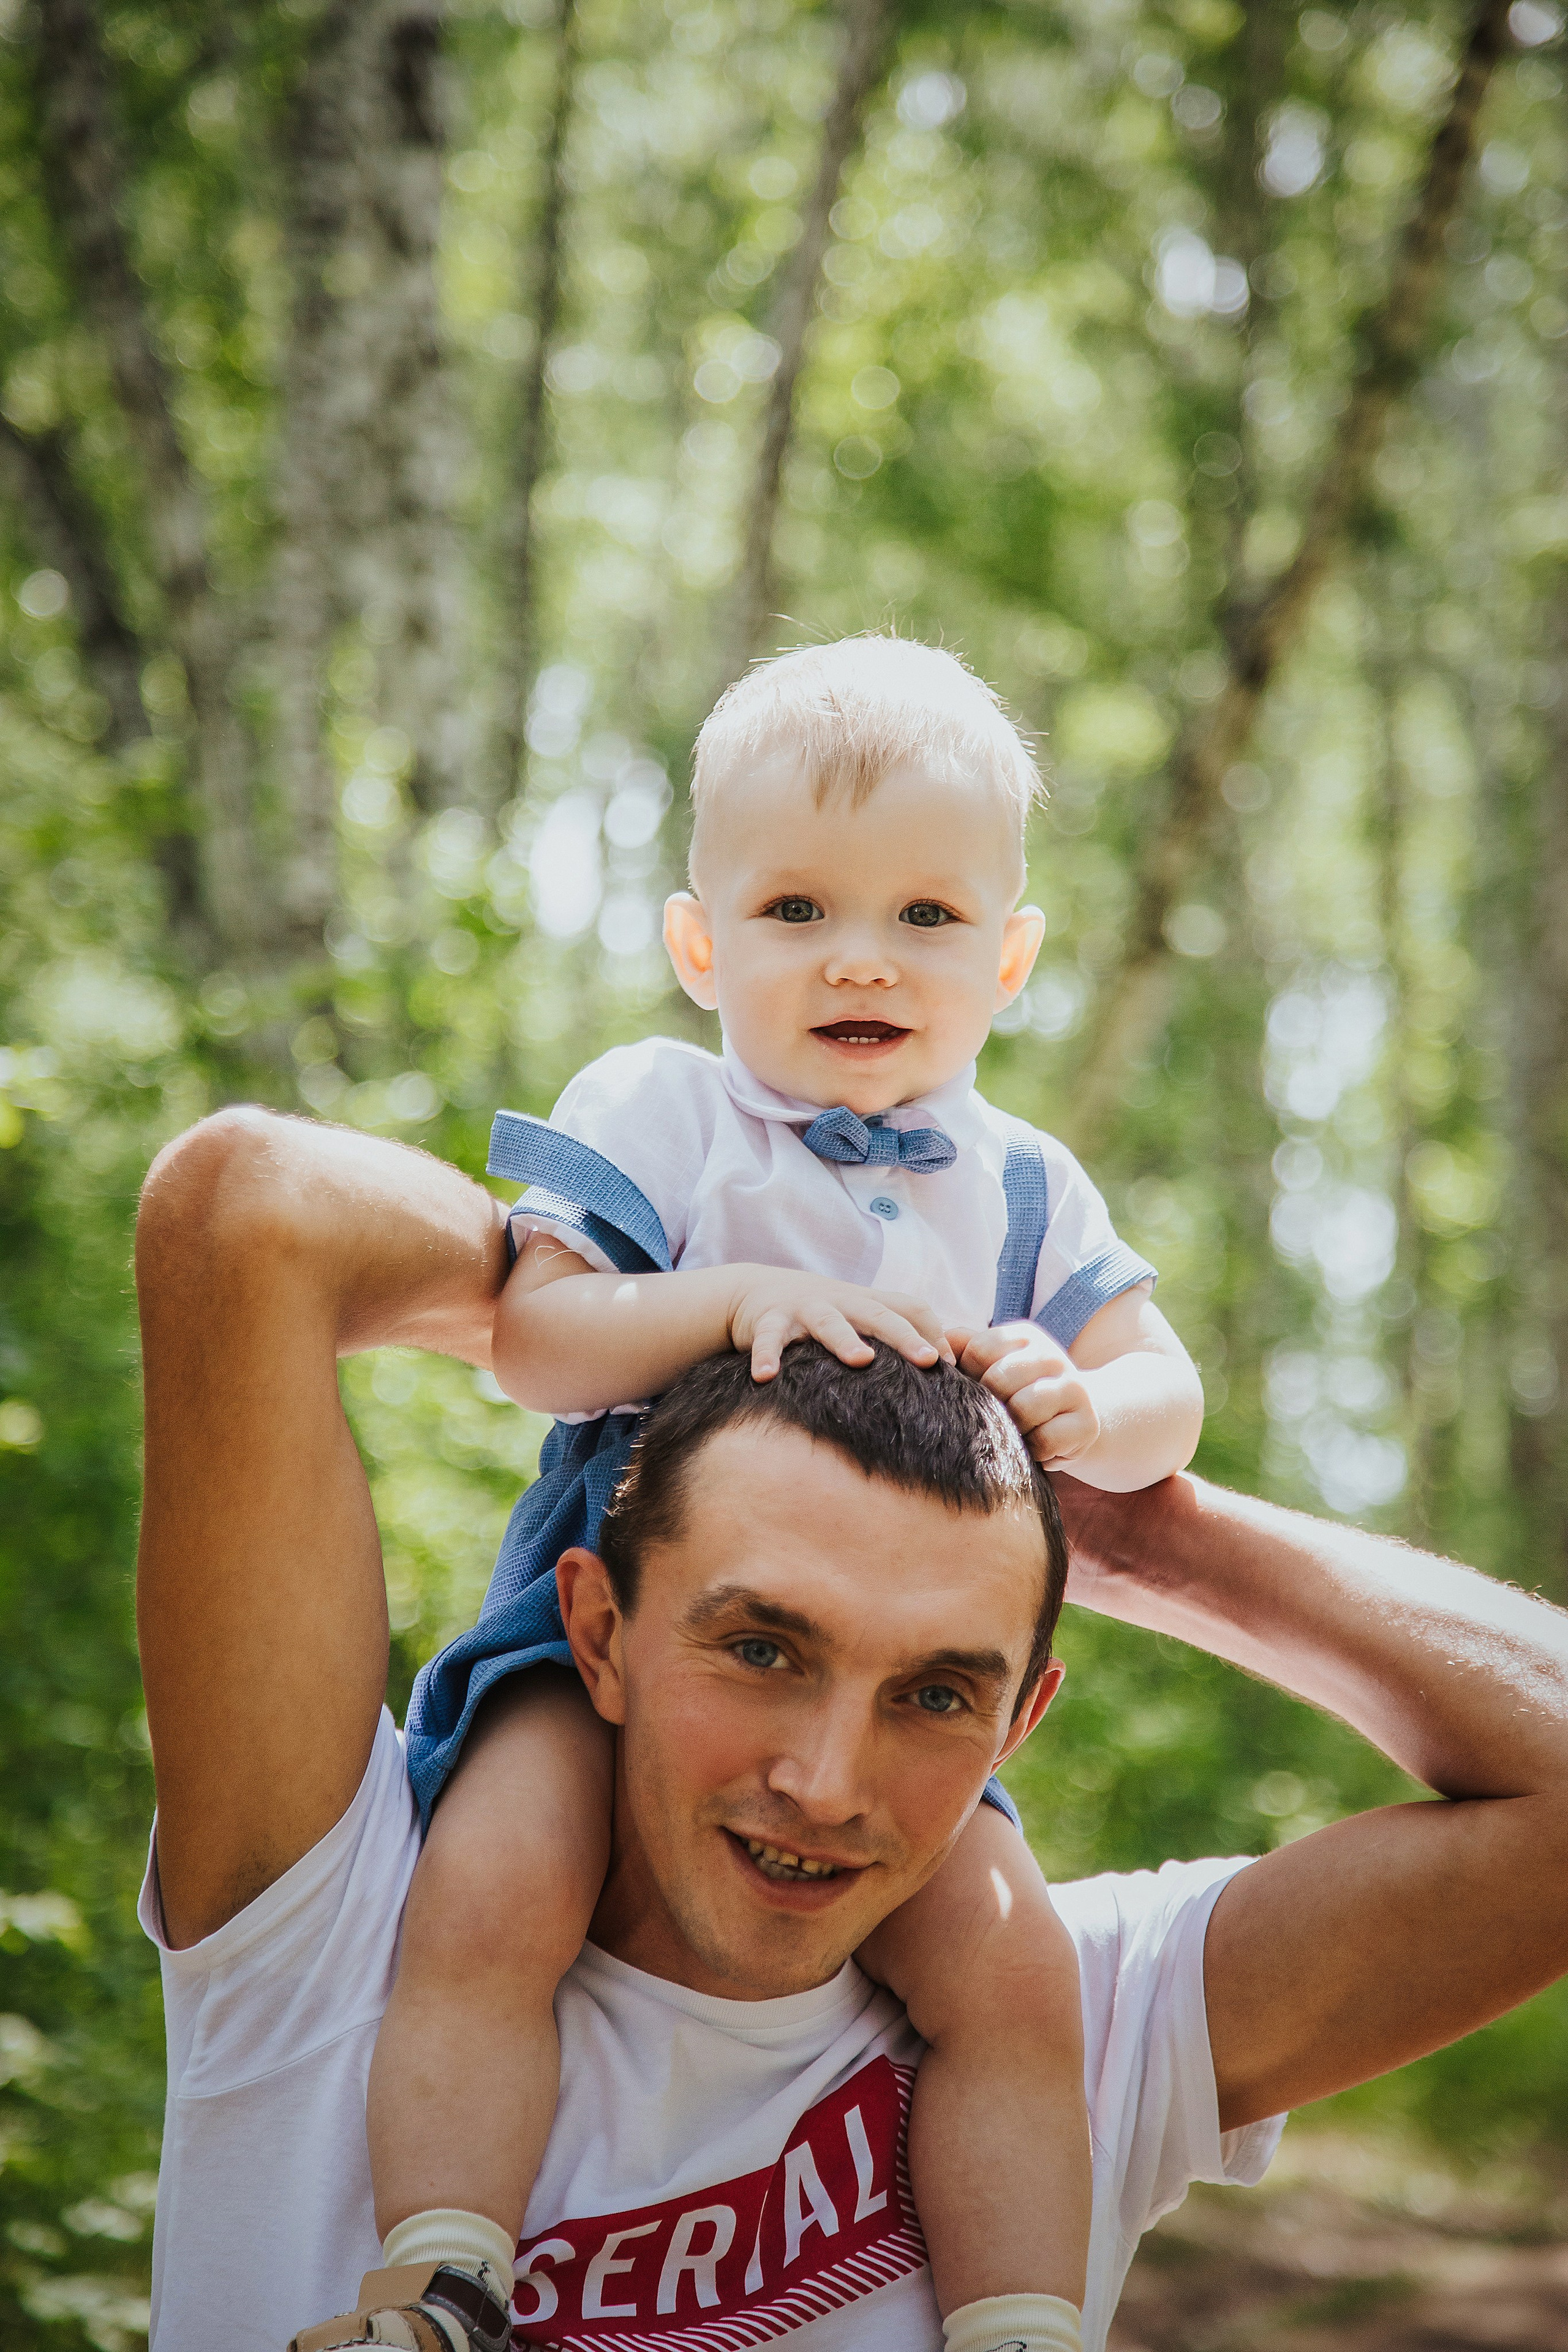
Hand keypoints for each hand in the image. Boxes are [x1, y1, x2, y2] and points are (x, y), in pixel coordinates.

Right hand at [728, 1268, 953, 1381]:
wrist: (754, 1291)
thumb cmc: (819, 1313)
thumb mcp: (858, 1317)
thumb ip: (896, 1334)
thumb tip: (945, 1364)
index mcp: (866, 1304)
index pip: (910, 1308)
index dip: (932, 1333)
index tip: (948, 1367)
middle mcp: (840, 1302)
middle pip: (878, 1315)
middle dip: (904, 1337)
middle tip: (927, 1361)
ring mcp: (804, 1309)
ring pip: (828, 1322)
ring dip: (844, 1339)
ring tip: (860, 1359)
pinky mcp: (768, 1319)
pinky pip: (768, 1338)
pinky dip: (767, 1355)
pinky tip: (765, 1376)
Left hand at [951, 1322, 1099, 1465]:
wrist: (1071, 1422)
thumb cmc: (1018, 1394)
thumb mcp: (991, 1366)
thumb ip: (961, 1348)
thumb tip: (933, 1342)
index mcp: (1025, 1337)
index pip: (979, 1350)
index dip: (970, 1376)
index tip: (979, 1390)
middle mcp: (1053, 1355)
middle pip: (999, 1380)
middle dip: (990, 1405)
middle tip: (995, 1417)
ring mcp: (1074, 1388)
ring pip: (1024, 1409)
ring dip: (1012, 1429)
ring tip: (1014, 1431)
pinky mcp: (1087, 1423)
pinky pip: (1045, 1439)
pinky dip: (1034, 1450)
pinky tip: (1034, 1447)